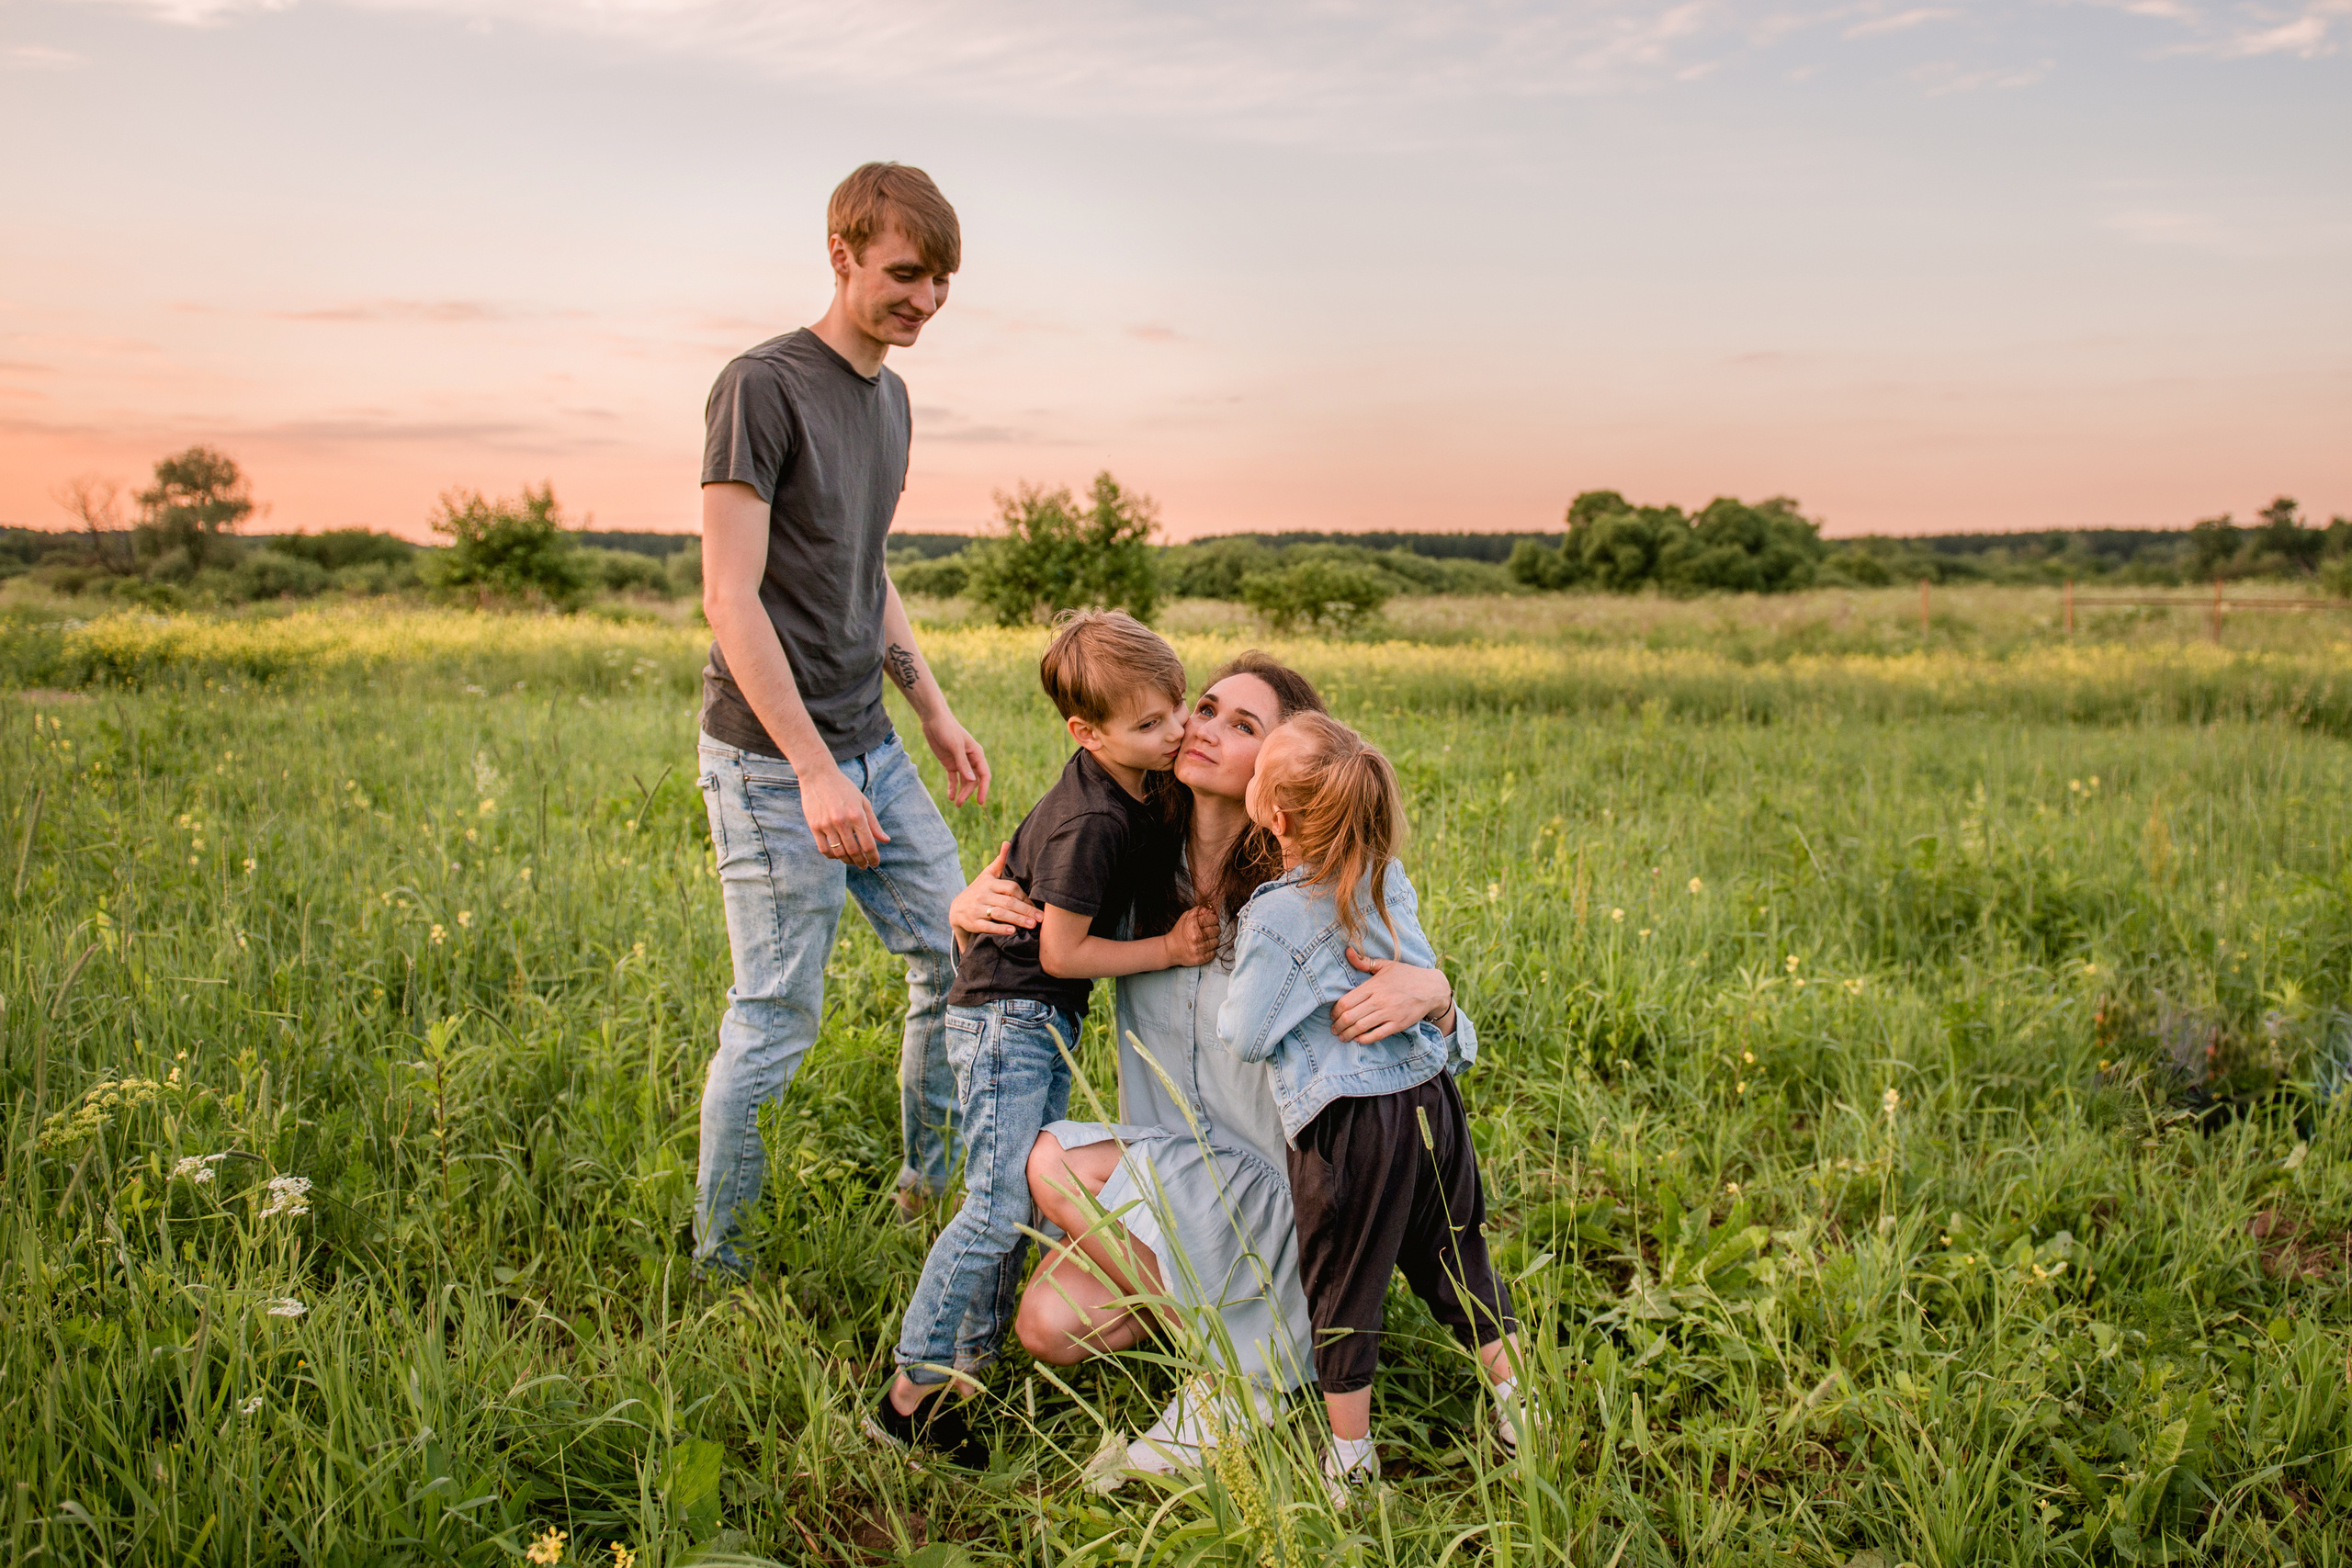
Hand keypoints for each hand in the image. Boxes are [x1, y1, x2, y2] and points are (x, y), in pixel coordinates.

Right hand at [800, 763, 888, 868]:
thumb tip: (885, 840)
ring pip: (839, 853)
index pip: (868, 844)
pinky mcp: (814, 826)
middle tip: (864, 866)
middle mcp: (842, 821)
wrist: (818, 775)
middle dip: (861, 862)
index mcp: (857, 815)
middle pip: (854, 852)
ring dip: (847, 861)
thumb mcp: (863, 802)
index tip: (875, 863)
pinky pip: (824, 849)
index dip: (873, 857)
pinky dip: (832, 856)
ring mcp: (827, 825)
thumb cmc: (843, 788)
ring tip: (852, 861)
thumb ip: (873, 823)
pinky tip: (837, 855)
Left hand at [923, 714, 990, 806]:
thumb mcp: (955, 746)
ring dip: (961, 792)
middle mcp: (970, 759)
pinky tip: (950, 797)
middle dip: (968, 793)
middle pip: (974, 781)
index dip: (984, 789)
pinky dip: (952, 787)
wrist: (933, 720)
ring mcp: (960, 762)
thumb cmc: (947, 729)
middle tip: (960, 804)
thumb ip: (963, 763)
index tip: (980, 802)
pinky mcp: (949, 763)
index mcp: (976, 754)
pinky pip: (953, 778)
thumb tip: (972, 780)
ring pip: (964, 781)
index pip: (984, 775)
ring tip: (956, 804)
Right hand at [950, 842, 1036, 939]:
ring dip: (1017, 919)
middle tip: (1041, 918)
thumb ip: (999, 861)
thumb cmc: (978, 891)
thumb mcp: (987, 875)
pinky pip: (987, 926)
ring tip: (1032, 925)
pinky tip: (1012, 931)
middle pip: (1008, 902)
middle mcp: (982, 895)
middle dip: (1025, 910)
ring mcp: (976, 909)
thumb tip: (1008, 842)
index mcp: (989, 883)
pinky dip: (1000, 929)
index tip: (1037, 906)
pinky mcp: (972, 922)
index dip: (1025, 897)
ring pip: (1000, 914)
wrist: (956, 909)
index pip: (1011, 888)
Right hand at [1163, 906, 1218, 968]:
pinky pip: (1214, 953)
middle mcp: (1196, 937)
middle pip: (1217, 930)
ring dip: (1212, 940)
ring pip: (1216, 942)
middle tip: (1207, 931)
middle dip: (1214, 929)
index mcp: (1193, 925)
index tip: (1210, 922)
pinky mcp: (1200, 958)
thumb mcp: (1186, 917)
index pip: (1213, 919)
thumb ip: (1199, 911)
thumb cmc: (1180, 932)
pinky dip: (1210, 951)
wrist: (1170, 949)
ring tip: (1204, 940)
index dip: (1213, 919)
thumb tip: (1212, 911)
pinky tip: (1203, 948)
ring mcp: (1199, 949)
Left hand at [1332, 947, 1452, 1043]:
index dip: (1335, 1011)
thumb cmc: (1406, 975)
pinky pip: (1376, 1035)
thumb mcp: (1385, 965)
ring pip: (1360, 1027)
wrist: (1431, 988)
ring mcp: (1389, 1013)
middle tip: (1334, 1029)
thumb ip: (1364, 961)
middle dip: (1338, 1026)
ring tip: (1342, 1036)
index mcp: (1373, 985)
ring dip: (1347, 1034)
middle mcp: (1379, 1000)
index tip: (1332, 1015)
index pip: (1346, 1001)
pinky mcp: (1398, 1024)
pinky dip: (1364, 1039)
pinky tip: (1358, 1039)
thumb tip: (1347, 951)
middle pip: (1350, 1017)